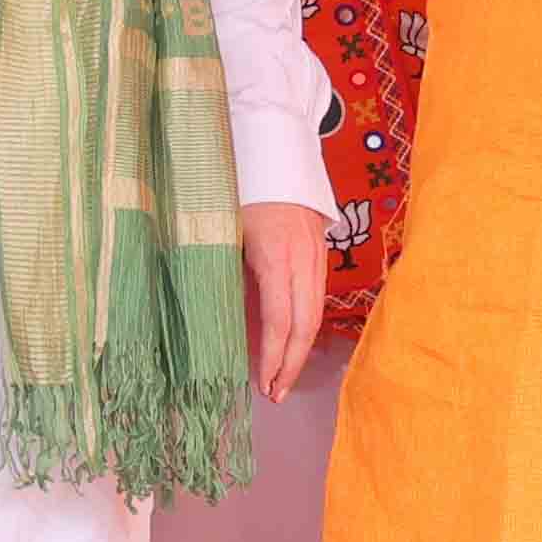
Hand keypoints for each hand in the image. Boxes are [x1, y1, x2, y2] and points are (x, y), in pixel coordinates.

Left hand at [239, 200, 327, 401]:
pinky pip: (316, 297)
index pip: (280, 320)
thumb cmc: (239, 189)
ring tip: (284, 378)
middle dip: (293, 364)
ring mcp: (316, 255)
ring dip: (301, 350)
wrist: (273, 148)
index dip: (274, 356)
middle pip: (305, 324)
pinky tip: (292, 342)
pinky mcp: (320, 252)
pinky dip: (306, 326)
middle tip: (277, 394)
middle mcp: (302, 259)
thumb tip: (221, 318)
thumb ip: (225, 272)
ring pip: (315, 313)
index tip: (265, 383)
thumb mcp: (223, 230)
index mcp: (275, 256)